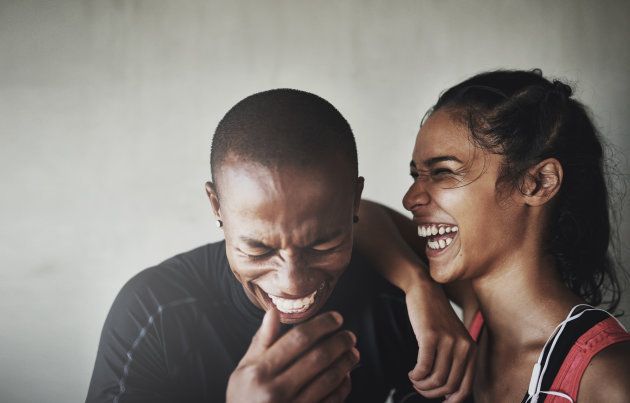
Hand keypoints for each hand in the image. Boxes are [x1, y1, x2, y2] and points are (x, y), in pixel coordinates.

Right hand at [226, 309, 359, 402]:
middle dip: (339, 343)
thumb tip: (273, 312)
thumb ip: (261, 341)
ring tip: (352, 352)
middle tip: (349, 335)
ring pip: (329, 379)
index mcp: (260, 371)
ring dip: (345, 363)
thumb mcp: (243, 369)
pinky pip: (331, 401)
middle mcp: (276, 390)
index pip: (298, 339)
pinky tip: (346, 376)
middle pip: (318, 357)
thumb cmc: (243, 398)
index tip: (336, 318)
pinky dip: (343, 387)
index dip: (322, 325)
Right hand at [405, 283, 475, 401]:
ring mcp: (448, 341)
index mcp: (472, 349)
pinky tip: (412, 372)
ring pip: (436, 379)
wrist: (425, 290)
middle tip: (419, 388)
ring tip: (414, 379)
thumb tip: (447, 392)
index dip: (452, 401)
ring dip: (421, 385)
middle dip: (431, 394)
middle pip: (449, 386)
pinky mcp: (431, 336)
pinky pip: (423, 367)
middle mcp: (464, 346)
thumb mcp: (452, 338)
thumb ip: (454, 361)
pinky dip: (416, 375)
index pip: (466, 387)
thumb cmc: (435, 317)